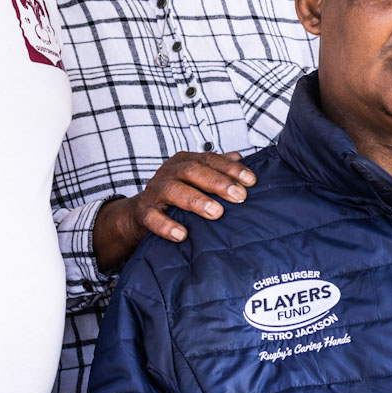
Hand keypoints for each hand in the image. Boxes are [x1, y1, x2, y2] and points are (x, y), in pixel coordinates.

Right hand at [94, 152, 255, 268]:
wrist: (140, 212)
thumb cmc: (176, 193)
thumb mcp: (196, 178)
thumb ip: (217, 169)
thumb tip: (241, 158)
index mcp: (185, 161)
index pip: (210, 159)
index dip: (230, 169)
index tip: (251, 181)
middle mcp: (169, 172)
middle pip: (193, 171)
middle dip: (217, 183)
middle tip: (239, 196)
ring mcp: (155, 191)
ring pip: (173, 191)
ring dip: (196, 201)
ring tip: (216, 213)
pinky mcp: (144, 212)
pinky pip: (153, 217)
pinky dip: (166, 226)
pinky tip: (182, 234)